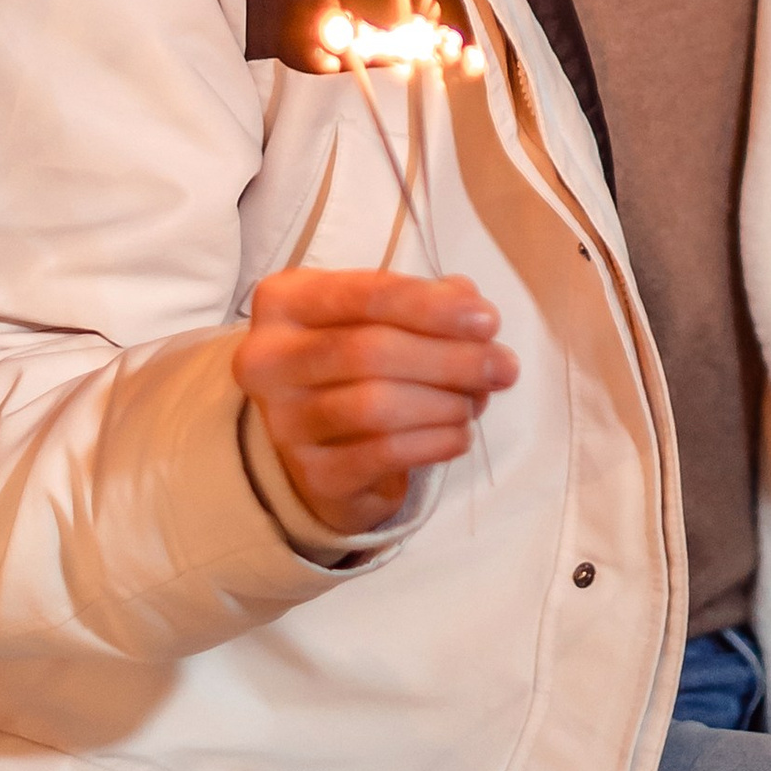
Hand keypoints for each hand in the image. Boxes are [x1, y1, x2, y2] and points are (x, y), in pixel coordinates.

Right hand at [236, 270, 519, 536]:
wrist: (316, 439)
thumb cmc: (354, 361)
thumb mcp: (380, 316)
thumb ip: (428, 302)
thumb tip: (474, 310)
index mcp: (284, 302)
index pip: (364, 295)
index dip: (431, 306)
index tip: (488, 320)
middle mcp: (268, 360)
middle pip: (370, 351)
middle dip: (450, 359)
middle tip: (503, 367)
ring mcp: (283, 422)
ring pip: (376, 406)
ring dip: (445, 402)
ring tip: (478, 400)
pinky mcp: (311, 474)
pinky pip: (383, 455)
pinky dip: (434, 442)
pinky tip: (459, 433)